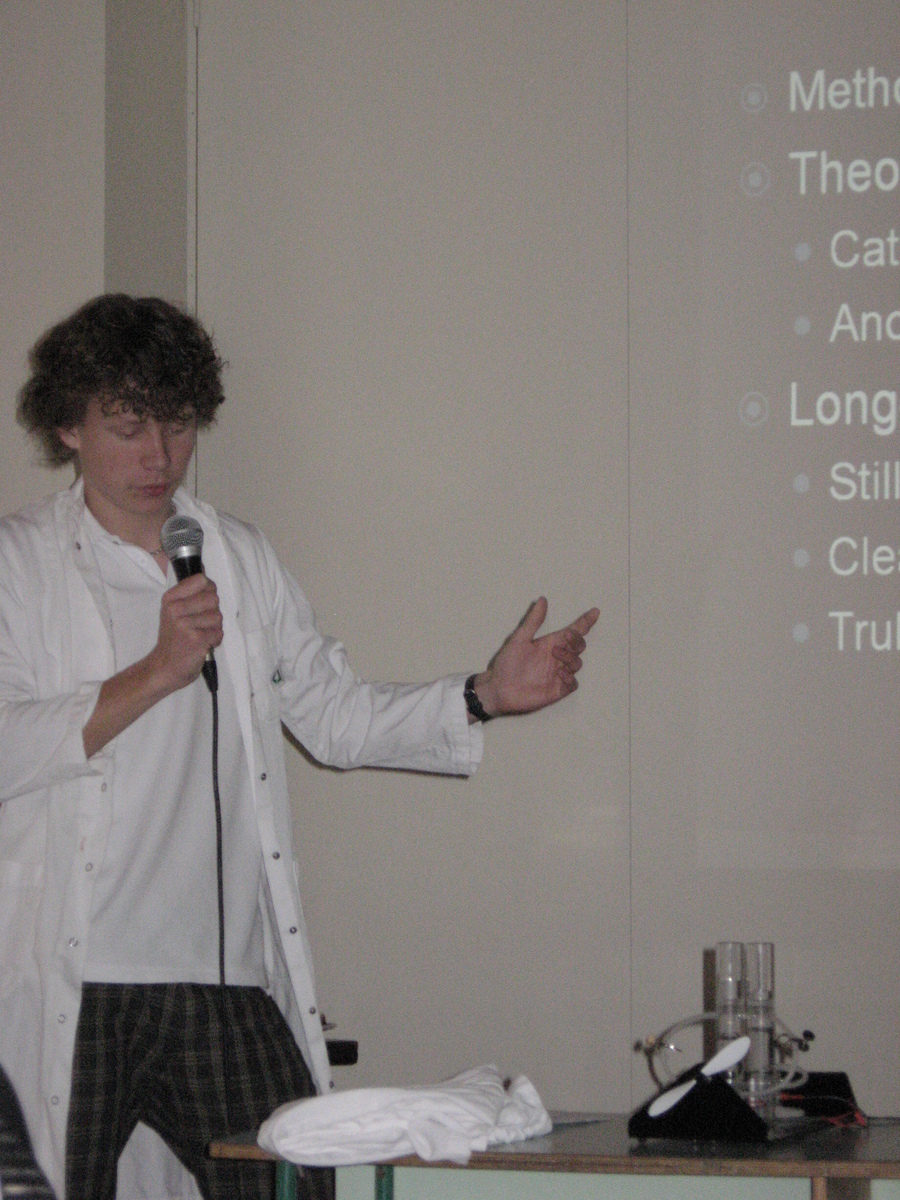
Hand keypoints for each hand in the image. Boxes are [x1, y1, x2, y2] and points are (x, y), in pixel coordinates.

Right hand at [151, 573, 223, 690]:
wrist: (165, 666)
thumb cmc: (174, 637)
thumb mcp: (173, 610)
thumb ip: (190, 591)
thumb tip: (203, 569)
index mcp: (170, 598)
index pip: (202, 580)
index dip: (208, 590)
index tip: (201, 603)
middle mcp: (175, 609)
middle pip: (214, 598)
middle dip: (212, 611)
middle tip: (199, 623)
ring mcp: (185, 625)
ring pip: (218, 616)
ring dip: (214, 627)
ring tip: (199, 634)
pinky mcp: (196, 640)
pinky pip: (219, 632)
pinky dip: (214, 640)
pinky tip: (202, 643)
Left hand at [471, 597, 599, 718]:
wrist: (498, 689)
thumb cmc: (507, 663)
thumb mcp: (519, 639)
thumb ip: (533, 621)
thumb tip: (543, 599)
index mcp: (550, 643)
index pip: (572, 631)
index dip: (585, 622)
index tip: (595, 611)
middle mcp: (556, 658)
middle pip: (579, 646)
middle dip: (577, 640)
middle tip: (566, 637)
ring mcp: (558, 674)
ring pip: (577, 663)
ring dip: (571, 657)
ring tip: (556, 655)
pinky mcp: (557, 690)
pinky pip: (573, 684)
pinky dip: (570, 678)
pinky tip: (560, 673)